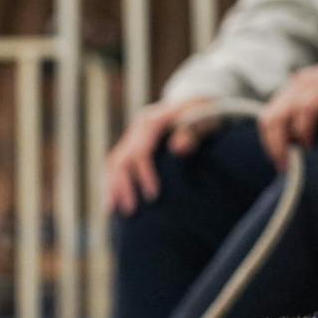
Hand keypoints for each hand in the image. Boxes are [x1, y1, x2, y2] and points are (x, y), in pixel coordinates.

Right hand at [105, 98, 217, 215]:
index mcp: (153, 120)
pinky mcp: (132, 144)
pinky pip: (116, 164)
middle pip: (122, 158)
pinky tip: (111, 202)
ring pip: (114, 162)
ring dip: (112, 187)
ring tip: (111, 211)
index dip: (145, 174)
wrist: (197, 106)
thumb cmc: (205, 116)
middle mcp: (138, 127)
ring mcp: (133, 135)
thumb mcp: (205, 120)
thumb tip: (178, 148)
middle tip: (130, 211)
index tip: (153, 197)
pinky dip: (112, 182)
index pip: (141, 150)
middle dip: (123, 186)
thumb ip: (193, 132)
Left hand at [258, 64, 317, 169]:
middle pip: (271, 119)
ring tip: (300, 161)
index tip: (282, 162)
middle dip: (275, 147)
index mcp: (297, 87)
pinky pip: (307, 112)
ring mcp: (314, 82)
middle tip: (287, 167)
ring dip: (287, 144)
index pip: (269, 117)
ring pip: (282, 117)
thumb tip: (300, 149)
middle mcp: (301, 82)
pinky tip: (314, 145)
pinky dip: (306, 132)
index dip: (271, 143)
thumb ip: (313, 119)